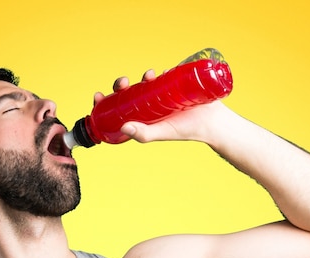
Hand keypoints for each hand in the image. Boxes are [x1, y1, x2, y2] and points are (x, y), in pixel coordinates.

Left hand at [94, 68, 226, 144]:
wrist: (211, 121)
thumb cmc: (185, 130)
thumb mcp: (161, 133)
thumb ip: (144, 133)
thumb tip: (124, 126)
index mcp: (141, 118)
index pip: (118, 109)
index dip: (106, 102)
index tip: (98, 96)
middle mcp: (148, 105)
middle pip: (127, 93)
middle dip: (120, 86)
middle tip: (123, 83)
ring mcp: (159, 93)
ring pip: (142, 82)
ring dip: (139, 77)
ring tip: (146, 77)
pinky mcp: (171, 82)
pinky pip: (159, 74)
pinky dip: (156, 72)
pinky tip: (155, 73)